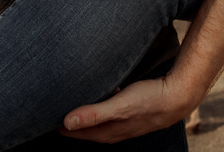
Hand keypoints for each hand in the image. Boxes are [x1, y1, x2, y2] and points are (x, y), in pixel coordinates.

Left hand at [58, 77, 198, 143]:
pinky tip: (100, 93)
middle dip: (71, 120)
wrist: (177, 98)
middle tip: (54, 106)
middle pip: (86, 128)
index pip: (76, 131)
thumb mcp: (119, 106)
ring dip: (86, 112)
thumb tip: (67, 122)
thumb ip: (94, 114)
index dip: (61, 124)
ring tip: (73, 100)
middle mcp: (113, 130)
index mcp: (107, 132)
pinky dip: (100, 105)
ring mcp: (122, 123)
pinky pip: (109, 111)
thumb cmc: (148, 101)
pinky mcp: (130, 113)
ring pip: (98, 119)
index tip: (46, 114)